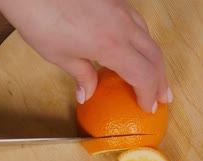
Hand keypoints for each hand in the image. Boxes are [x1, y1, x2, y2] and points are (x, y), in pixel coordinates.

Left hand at [0, 0, 171, 112]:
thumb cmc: (39, 17)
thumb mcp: (59, 55)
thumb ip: (82, 75)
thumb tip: (87, 93)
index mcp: (111, 45)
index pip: (143, 75)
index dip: (148, 94)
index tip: (148, 108)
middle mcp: (123, 26)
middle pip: (155, 56)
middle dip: (161, 80)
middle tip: (163, 97)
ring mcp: (121, 9)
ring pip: (150, 38)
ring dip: (154, 60)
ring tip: (154, 76)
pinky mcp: (115, 0)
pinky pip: (138, 24)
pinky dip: (143, 42)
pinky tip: (135, 49)